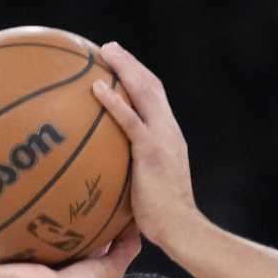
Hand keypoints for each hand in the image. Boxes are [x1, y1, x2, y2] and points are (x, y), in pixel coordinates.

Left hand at [92, 42, 199, 246]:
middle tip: (108, 49)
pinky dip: (114, 101)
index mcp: (170, 137)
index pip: (156, 99)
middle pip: (151, 86)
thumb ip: (133, 172)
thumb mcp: (148, 187)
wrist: (181, 228)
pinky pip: (130, 120)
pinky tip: (97, 88)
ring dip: (124, 68)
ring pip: (144, 92)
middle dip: (130, 63)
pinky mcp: (151, 151)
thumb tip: (107, 175)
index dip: (140, 78)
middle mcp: (169, 131)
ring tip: (103, 53)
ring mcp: (162, 138)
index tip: (122, 65)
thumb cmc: (162, 218)